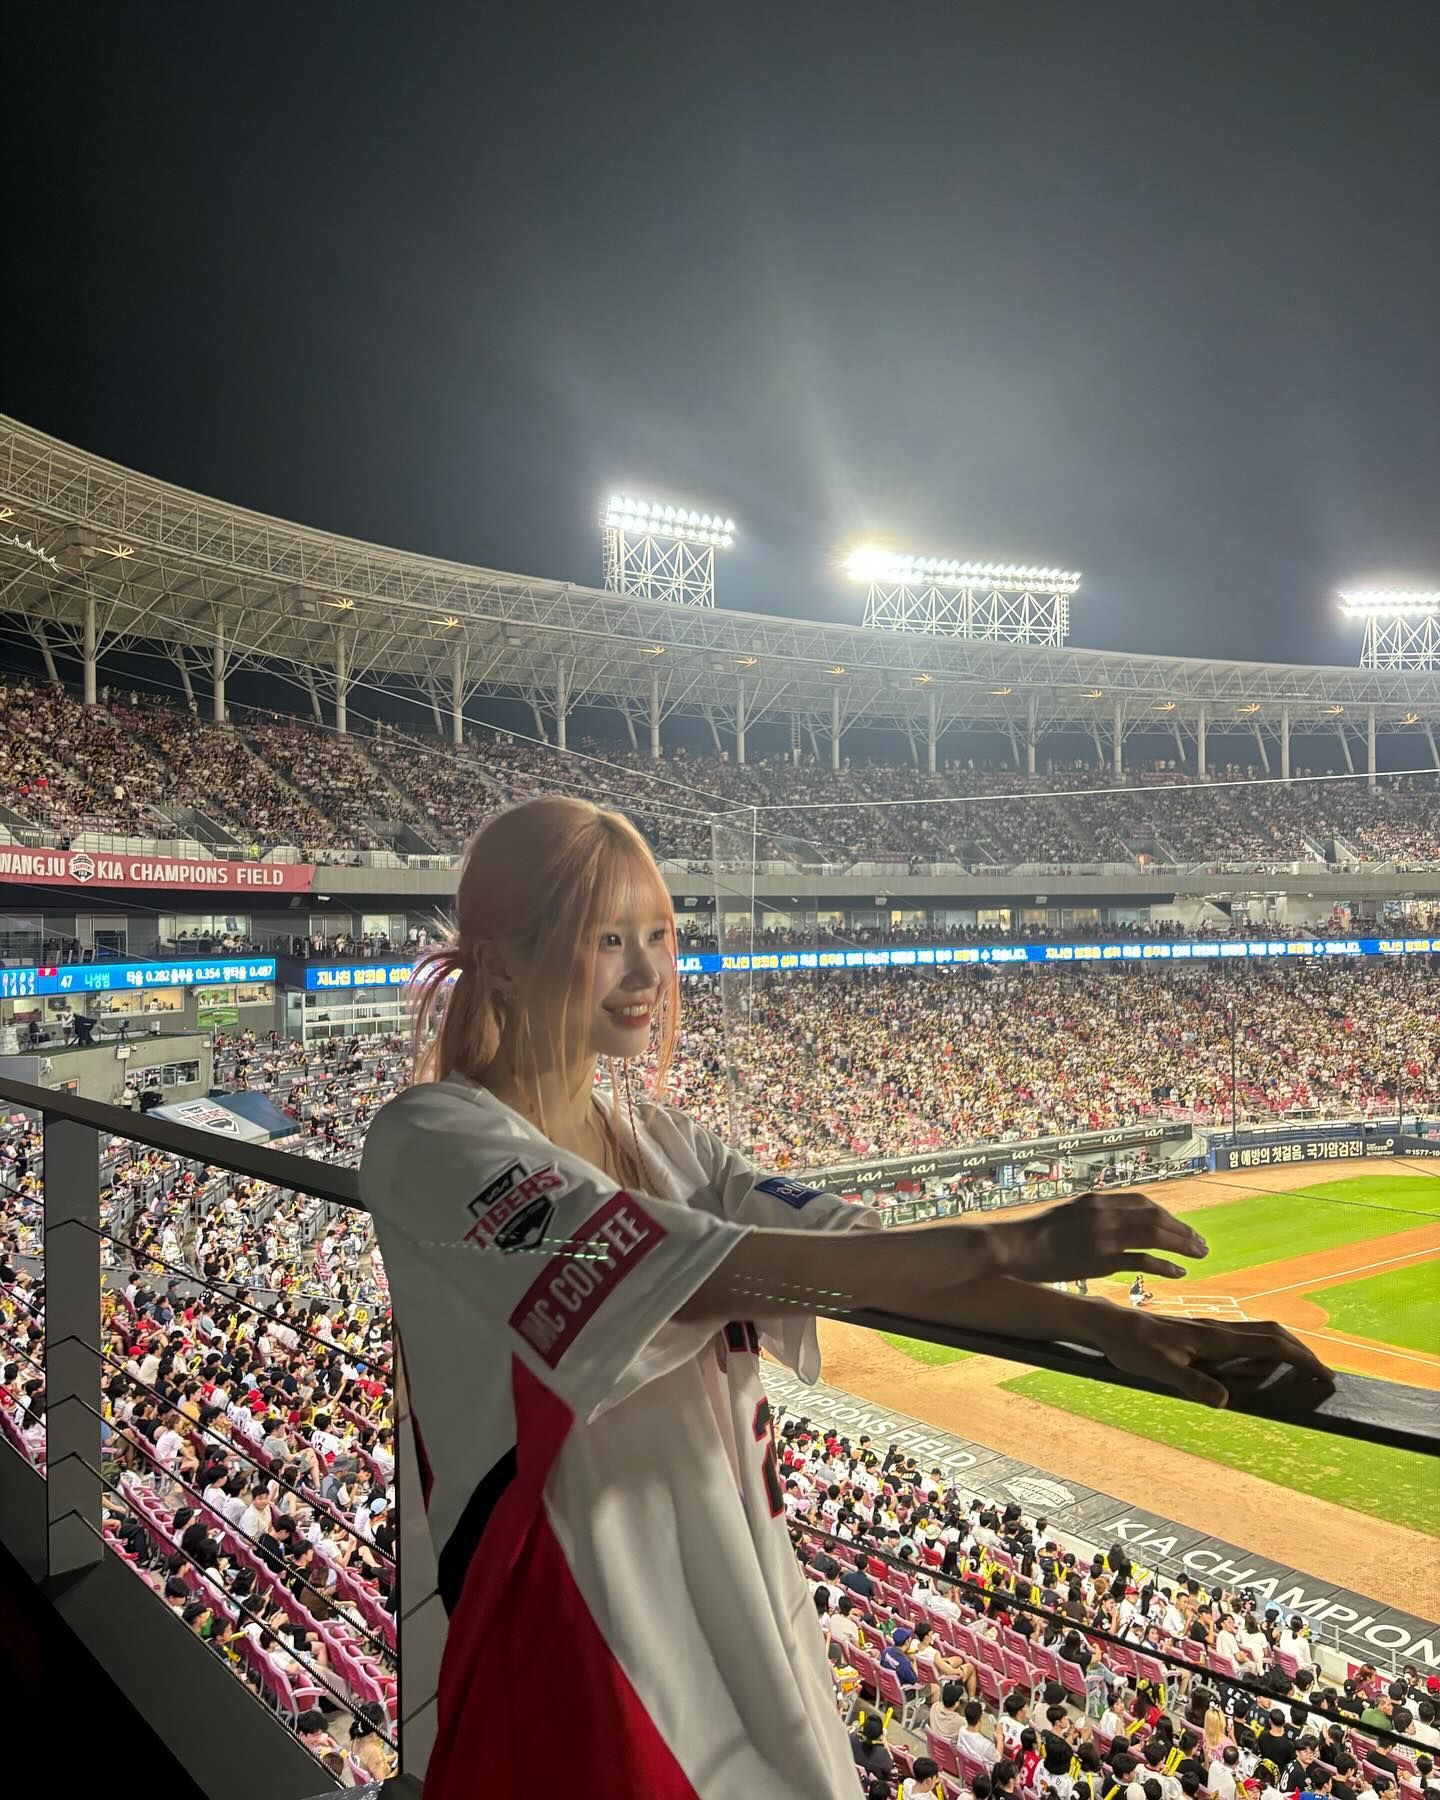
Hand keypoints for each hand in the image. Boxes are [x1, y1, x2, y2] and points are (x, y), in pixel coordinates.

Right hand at [976, 1189, 1208, 1284]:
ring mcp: (1103, 1234)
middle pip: (1155, 1215)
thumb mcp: (1065, 1216)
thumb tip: (1106, 1225)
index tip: (1180, 1227)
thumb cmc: (1033, 1236)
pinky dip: (1164, 1265)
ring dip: (1181, 1243)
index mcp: (1096, 1200)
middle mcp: (1103, 1212)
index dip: (1166, 1215)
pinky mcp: (1101, 1258)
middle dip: (1181, 1228)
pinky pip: (1142, 1260)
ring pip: (1155, 1233)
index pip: (1142, 1202)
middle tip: (1200, 1242)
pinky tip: (1179, 1273)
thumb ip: (1089, 1217)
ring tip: (1199, 1254)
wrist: (1012, 1246)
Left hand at [1091, 1310, 1335, 1408]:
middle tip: (1324, 1374)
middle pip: (1272, 1333)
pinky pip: (1244, 1336)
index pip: (1269, 1344)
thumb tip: (1225, 1402)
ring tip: (1302, 1368)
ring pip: (1259, 1332)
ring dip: (1285, 1347)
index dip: (1300, 1358)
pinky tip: (1261, 1362)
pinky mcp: (1201, 1332)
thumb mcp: (1159, 1370)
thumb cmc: (1132, 1348)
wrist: (1110, 1325)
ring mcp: (1210, 1329)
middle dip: (1302, 1351)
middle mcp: (1217, 1329)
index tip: (1325, 1375)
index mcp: (1214, 1338)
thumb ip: (1192, 1384)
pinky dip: (1265, 1347)